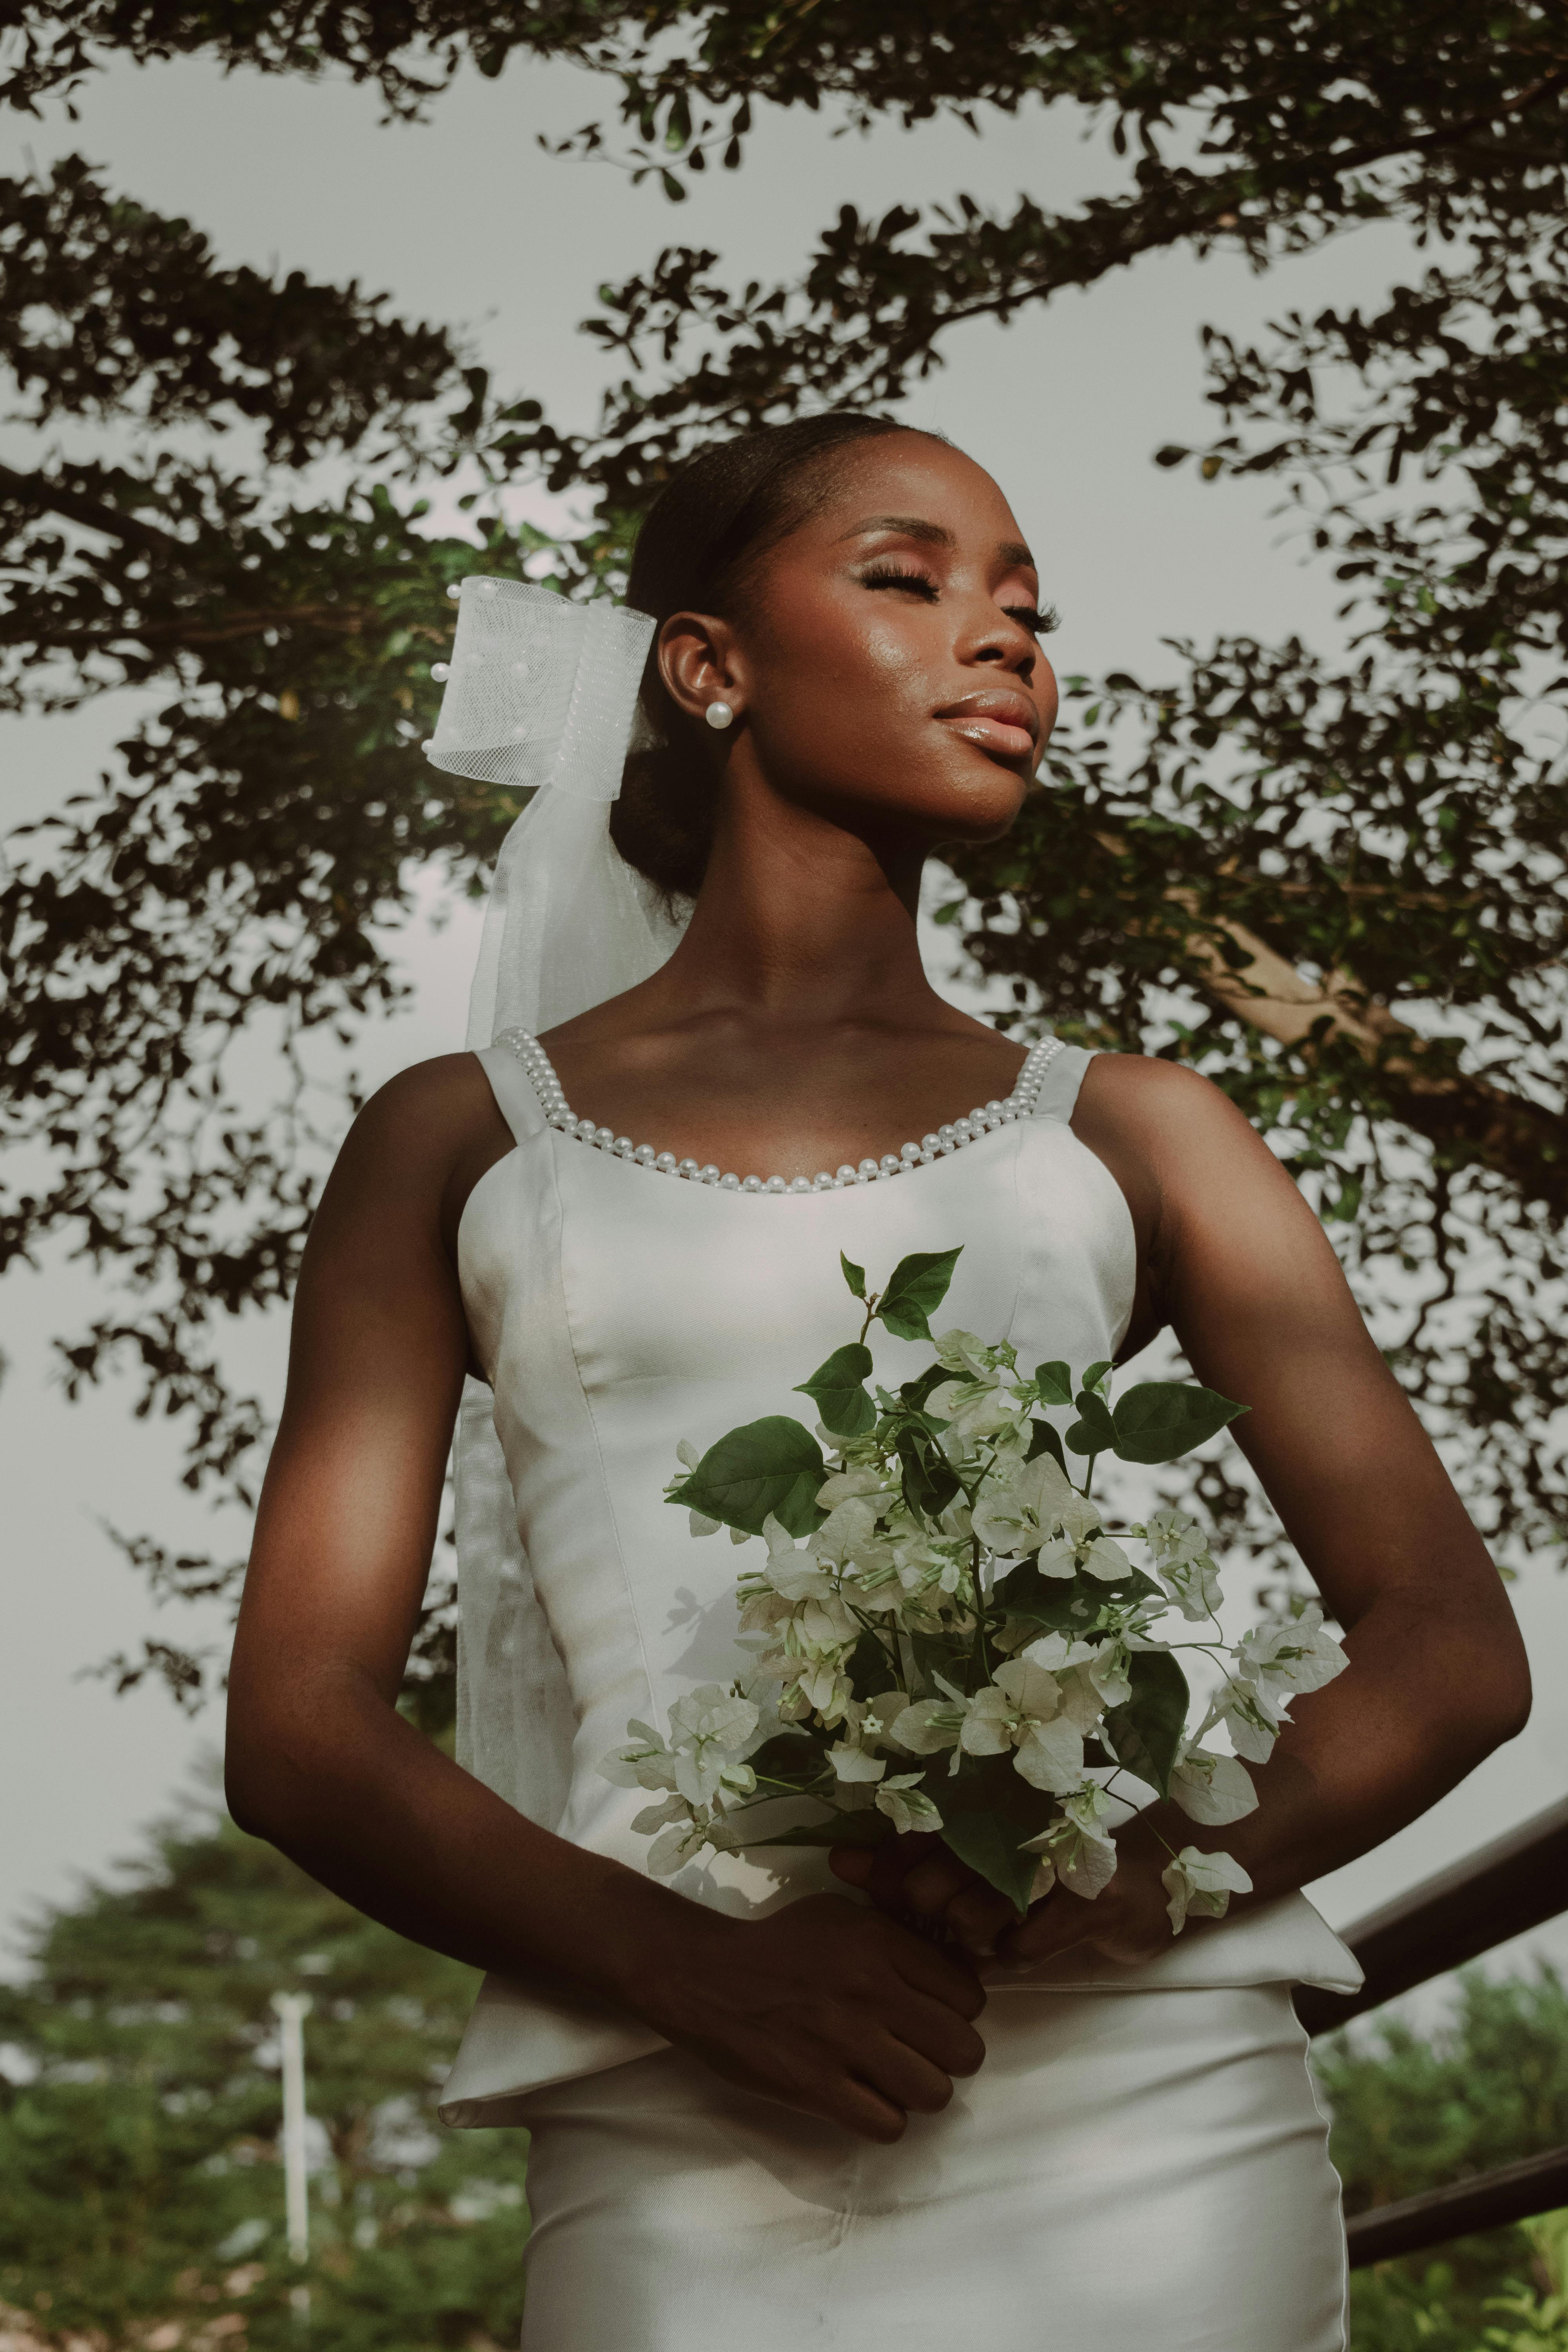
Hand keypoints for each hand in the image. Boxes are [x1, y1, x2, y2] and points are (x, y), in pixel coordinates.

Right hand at [634, 1891, 986, 2142]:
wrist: (705, 1977)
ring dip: (919, 2092)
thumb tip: (956, 1970)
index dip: (958, 2011)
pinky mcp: (817, 2087)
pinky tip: (864, 2099)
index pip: (970, 1995)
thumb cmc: (779, 1944)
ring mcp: (845, 2042)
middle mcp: (872, 1991)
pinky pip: (888, 2125)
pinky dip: (884, 2119)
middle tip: (920, 2053)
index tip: (934, 2014)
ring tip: (893, 2080)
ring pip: (934, 2093)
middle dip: (949, 2057)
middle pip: (963, 2049)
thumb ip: (899, 1939)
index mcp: (881, 1943)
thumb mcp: (843, 1916)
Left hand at [830, 1821, 1175, 1974]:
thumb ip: (910, 1861)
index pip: (911, 1837)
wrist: (1146, 1880)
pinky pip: (1024, 1946)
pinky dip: (1018, 1952)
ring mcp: (1056, 1864)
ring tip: (995, 1929)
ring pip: (972, 1920)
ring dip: (974, 1939)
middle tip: (955, 1916)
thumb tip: (840, 1860)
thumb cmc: (1051, 1870)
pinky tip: (1029, 1939)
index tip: (872, 1884)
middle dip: (932, 1915)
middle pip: (930, 1889)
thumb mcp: (981, 1858)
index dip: (887, 1871)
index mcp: (987, 1808)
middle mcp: (1017, 1828)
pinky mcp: (1091, 1901)